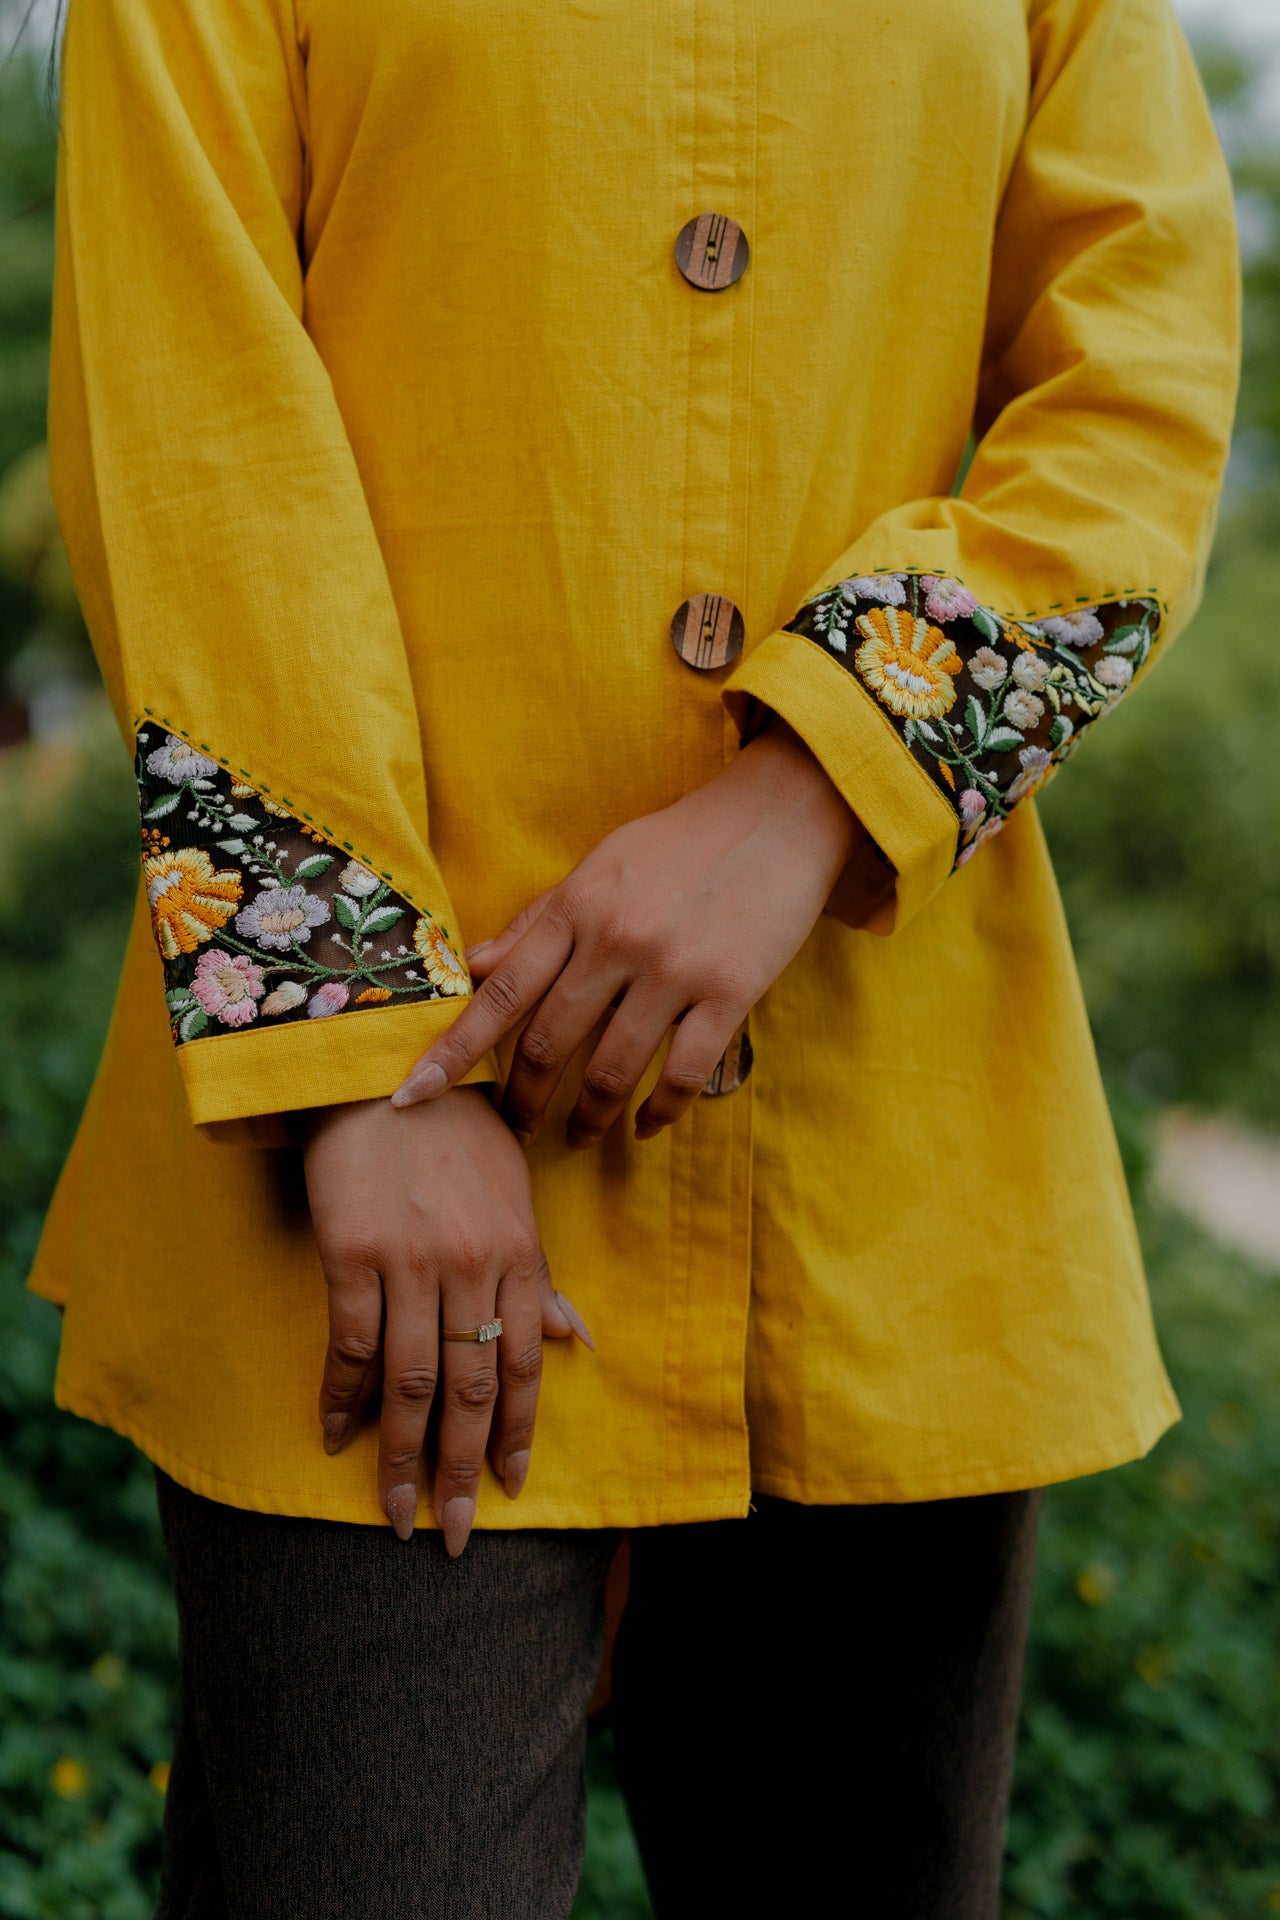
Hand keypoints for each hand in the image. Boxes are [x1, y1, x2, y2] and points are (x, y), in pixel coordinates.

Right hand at [302, 1088, 592, 1551]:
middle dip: (463, 1470)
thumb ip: (539, 1277)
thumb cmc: (456, 1132)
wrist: (382, 1068)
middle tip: (457, 1536)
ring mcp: (409, 1261)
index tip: (512, 1487)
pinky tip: (336, 1439)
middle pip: (469, 1389)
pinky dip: (341, 1398)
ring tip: (397, 1514)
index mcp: (518, 1253)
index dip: (518, 1433)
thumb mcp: (515, 1196)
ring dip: (402, 1457)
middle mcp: (470, 1265)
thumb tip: (576, 1342)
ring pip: (408, 1382)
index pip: (523, 1365)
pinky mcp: (351, 1251)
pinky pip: (348, 1344)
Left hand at [391, 722, 863, 1145]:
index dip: (453, 1050)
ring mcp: (674, 970)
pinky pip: (685, 1073)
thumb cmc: (679, 843)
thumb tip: (472, 967)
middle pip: (549, 1043)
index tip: (414, 1095)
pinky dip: (660, 1111)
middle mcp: (616, 942)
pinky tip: (646, 1127)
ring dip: (588, 1116)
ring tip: (577, 1136)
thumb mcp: (596, 867)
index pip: (499, 993)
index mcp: (576, 908)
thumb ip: (537, 922)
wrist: (777, 817)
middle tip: (516, 1127)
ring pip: (612, 1068)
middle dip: (524, 1098)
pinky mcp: (730, 991)